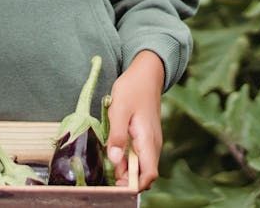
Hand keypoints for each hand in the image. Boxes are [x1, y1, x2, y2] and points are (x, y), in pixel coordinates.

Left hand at [106, 50, 164, 190]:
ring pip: (140, 166)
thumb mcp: (120, 109)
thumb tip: (114, 160)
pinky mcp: (144, 137)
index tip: (117, 187)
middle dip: (127, 181)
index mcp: (148, 140)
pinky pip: (137, 156)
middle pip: (144, 174)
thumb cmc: (133, 89)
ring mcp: (149, 141)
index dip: (135, 185)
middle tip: (107, 179)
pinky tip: (113, 154)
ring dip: (125, 170)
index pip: (149, 174)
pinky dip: (126, 160)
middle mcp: (153, 144)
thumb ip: (117, 135)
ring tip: (107, 167)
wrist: (146, 74)